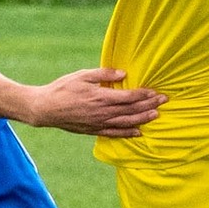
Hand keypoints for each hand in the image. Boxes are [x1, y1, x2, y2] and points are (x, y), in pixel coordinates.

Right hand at [23, 68, 165, 137]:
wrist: (45, 109)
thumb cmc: (62, 88)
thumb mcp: (82, 75)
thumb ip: (103, 74)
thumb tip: (123, 74)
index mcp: (100, 97)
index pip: (129, 97)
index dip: (144, 95)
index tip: (156, 91)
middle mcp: (102, 112)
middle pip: (131, 110)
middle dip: (149, 106)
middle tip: (164, 101)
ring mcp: (98, 123)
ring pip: (126, 123)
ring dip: (143, 119)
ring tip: (156, 115)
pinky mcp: (93, 130)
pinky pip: (114, 134)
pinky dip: (128, 134)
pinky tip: (138, 133)